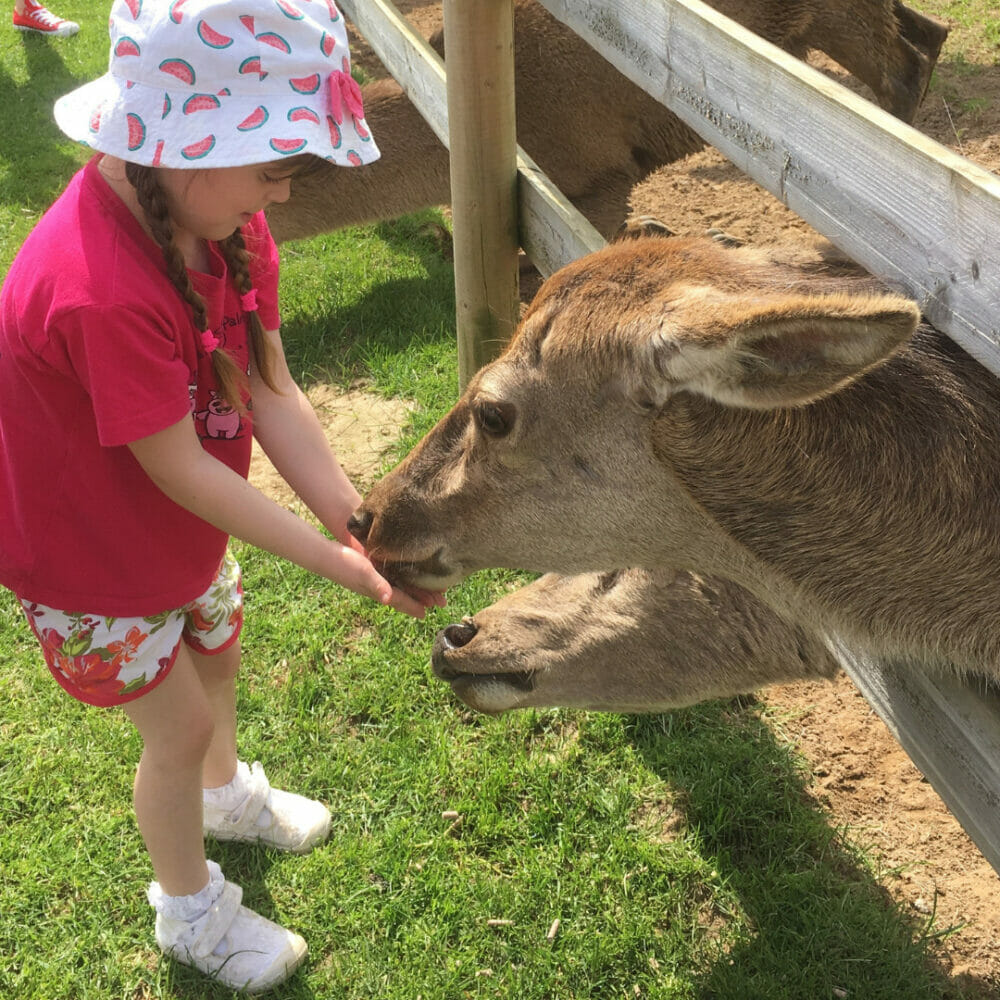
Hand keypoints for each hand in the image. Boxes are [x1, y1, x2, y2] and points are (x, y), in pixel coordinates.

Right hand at [327, 539, 444, 618]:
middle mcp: (378, 586)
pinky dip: (406, 576)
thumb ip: (377, 585)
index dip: (415, 606)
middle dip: (422, 598)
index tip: (428, 612)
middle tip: (440, 602)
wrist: (326, 554)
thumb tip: (389, 599)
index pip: (400, 600)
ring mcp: (376, 577)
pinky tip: (411, 572)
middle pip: (404, 594)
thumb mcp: (363, 573)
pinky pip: (394, 574)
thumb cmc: (344, 564)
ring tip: (431, 590)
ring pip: (401, 585)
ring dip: (416, 588)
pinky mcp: (373, 566)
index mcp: (378, 590)